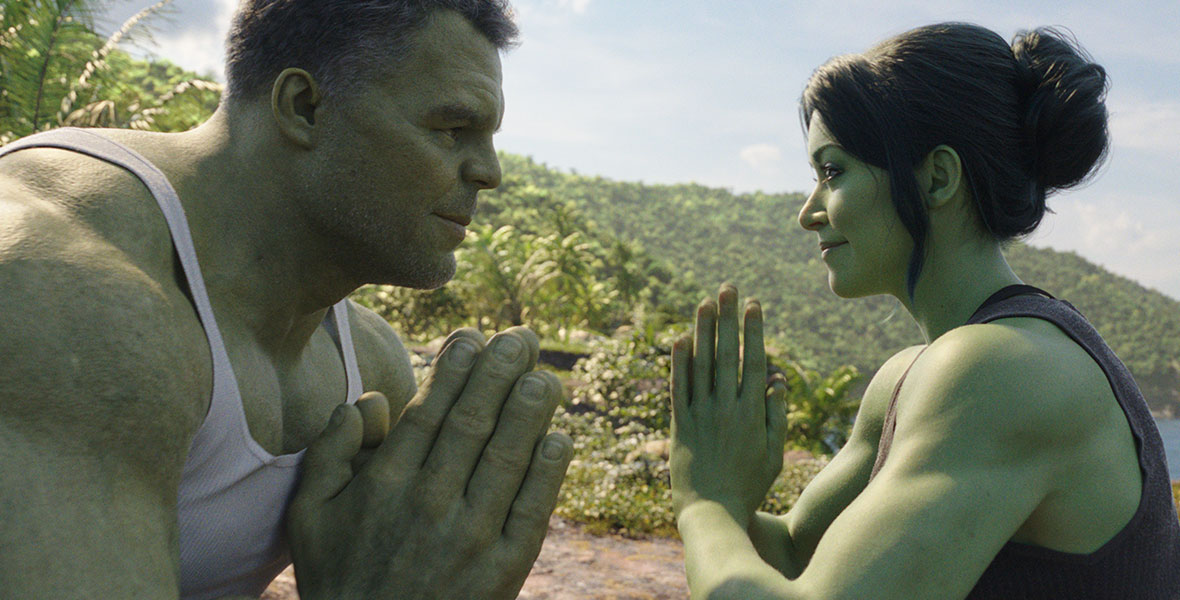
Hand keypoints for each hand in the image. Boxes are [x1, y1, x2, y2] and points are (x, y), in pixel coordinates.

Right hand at [288, 327, 572, 599]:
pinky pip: (531, 511)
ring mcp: (470, 537)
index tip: (474, 337)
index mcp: (385, 485)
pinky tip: (559, 438)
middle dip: (500, 373)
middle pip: (473, 424)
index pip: (429, 412)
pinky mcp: (503, 570)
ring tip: (546, 375)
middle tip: (523, 337)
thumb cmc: (339, 579)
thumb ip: (330, 452)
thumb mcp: (309, 515)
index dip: (456, 370)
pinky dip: (548, 473)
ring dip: (531, 411)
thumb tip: (366, 398)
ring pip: (507, 458)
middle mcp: (429, 503)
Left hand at [670, 284, 787, 528]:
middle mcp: (725, 408)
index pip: (753, 361)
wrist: (711, 512)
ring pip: (701, 364)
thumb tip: (777, 378)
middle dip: (728, 318)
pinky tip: (679, 339)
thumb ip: (776, 414)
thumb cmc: (748, 486)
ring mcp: (700, 415)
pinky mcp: (679, 425)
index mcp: (751, 413)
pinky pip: (678, 388)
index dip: (753, 331)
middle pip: (726, 354)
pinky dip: (678, 363)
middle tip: (728, 289)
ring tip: (705, 303)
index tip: (754, 305)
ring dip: (703, 331)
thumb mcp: (774, 454)